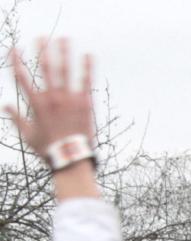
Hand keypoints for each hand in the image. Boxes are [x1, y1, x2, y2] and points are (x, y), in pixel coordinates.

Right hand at [7, 40, 98, 199]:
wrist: (71, 158)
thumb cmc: (48, 149)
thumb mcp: (27, 134)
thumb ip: (16, 118)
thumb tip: (5, 106)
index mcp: (35, 104)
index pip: (21, 77)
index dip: (16, 61)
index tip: (14, 48)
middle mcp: (51, 98)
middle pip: (45, 69)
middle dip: (42, 51)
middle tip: (41, 37)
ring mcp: (69, 100)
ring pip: (65, 71)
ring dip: (64, 53)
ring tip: (64, 38)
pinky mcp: (85, 104)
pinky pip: (86, 82)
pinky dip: (87, 67)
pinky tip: (89, 55)